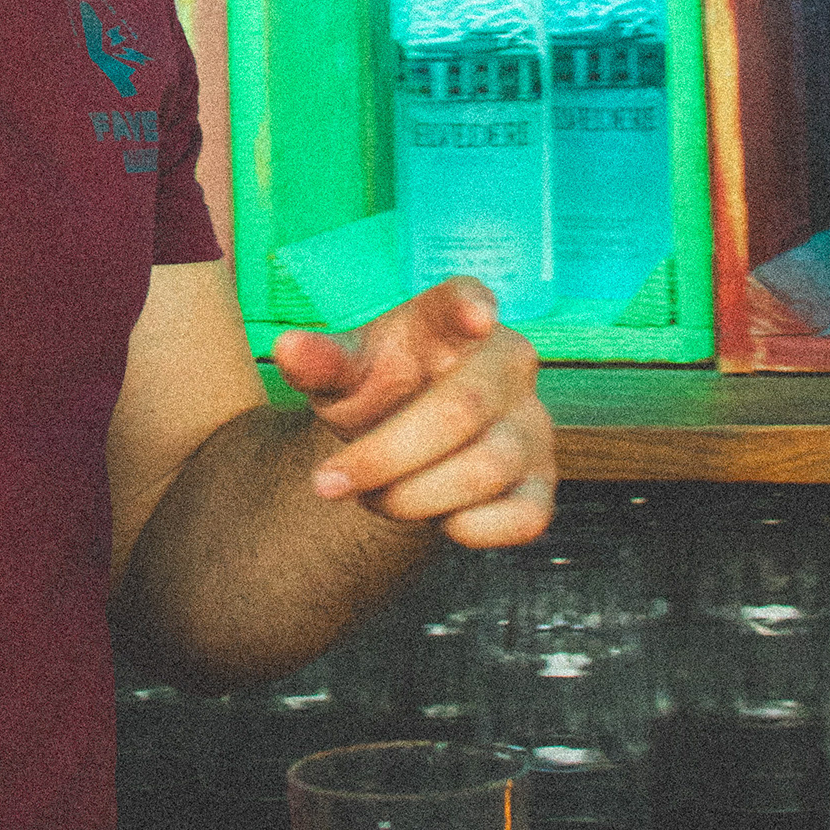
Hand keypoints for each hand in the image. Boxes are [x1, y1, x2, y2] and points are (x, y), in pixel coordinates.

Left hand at [272, 277, 555, 546]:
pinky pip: (522, 518)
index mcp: (451, 320)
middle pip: (458, 412)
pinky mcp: (542, 484)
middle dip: (384, 457)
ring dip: (413, 496)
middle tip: (327, 483)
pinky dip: (467, 529)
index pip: (464, 301)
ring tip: (374, 497)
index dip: (470, 306)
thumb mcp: (342, 373)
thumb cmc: (377, 389)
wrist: (403, 437)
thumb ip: (319, 362)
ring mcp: (533, 423)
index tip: (475, 313)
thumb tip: (288, 350)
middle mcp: (506, 363)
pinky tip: (433, 517)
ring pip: (486, 469)